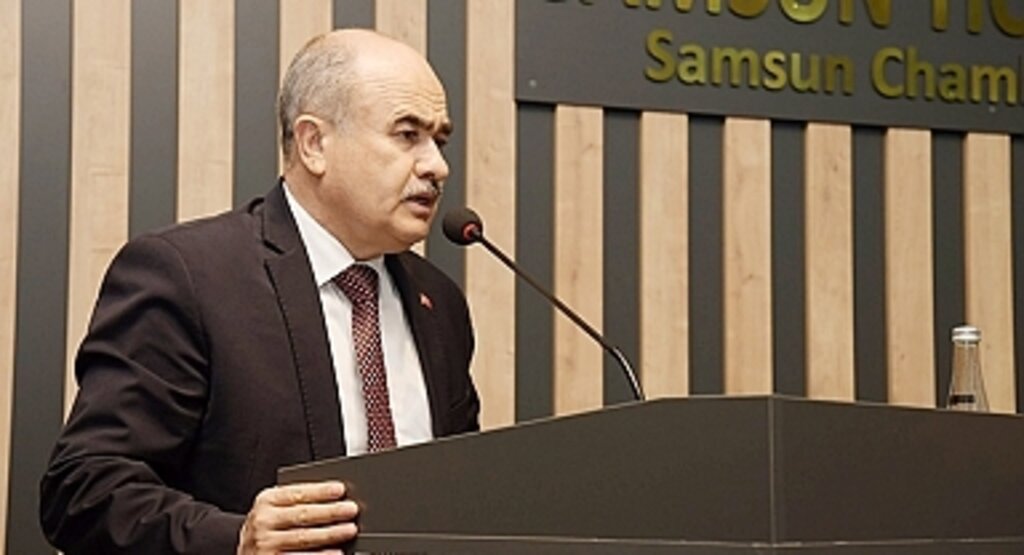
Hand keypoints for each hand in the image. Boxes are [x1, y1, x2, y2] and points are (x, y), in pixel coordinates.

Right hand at [237, 481, 358, 553]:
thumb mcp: (276, 509)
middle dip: (330, 512)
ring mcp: (264, 544)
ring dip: (329, 534)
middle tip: (351, 509)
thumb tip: (336, 498)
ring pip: (302, 537)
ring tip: (350, 530)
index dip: (320, 491)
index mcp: (266, 501)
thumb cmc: (269, 528)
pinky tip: (335, 553)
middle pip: (302, 515)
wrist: (247, 553)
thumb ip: (299, 502)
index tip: (340, 489)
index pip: (297, 493)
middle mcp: (262, 522)